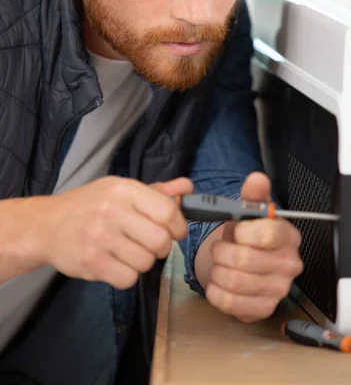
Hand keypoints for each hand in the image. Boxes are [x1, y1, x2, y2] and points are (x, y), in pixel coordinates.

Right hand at [42, 176, 192, 288]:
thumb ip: (157, 190)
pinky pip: (128, 279)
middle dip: (162, 247)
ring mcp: (100, 237)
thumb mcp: (121, 189)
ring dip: (143, 261)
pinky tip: (116, 263)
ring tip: (129, 252)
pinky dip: (127, 275)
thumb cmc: (90, 205)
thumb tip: (187, 188)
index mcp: (124, 189)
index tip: (175, 231)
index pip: (167, 211)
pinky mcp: (91, 262)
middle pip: (160, 240)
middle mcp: (112, 211)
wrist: (47, 224)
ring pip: (146, 262)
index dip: (179, 226)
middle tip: (151, 244)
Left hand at [205, 172, 302, 321]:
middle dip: (222, 252)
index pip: (267, 234)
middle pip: (245, 259)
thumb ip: (253, 195)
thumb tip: (257, 178)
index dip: (243, 232)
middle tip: (220, 249)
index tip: (236, 231)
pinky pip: (229, 303)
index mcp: (288, 237)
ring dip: (217, 271)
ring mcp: (278, 289)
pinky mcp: (263, 309)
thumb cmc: (248, 235)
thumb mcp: (248, 212)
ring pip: (234, 281)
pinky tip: (220, 282)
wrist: (245, 261)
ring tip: (220, 264)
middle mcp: (289, 264)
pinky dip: (216, 291)